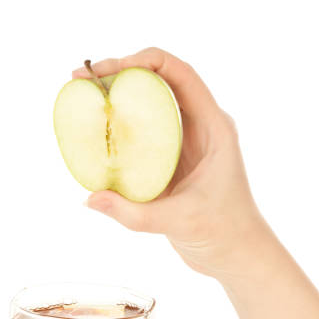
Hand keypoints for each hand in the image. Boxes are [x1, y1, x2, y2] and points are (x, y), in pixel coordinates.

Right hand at [73, 47, 266, 279]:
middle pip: (158, 84)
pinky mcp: (170, 165)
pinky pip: (142, 139)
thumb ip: (133, 213)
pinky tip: (95, 138)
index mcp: (213, 128)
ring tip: (83, 100)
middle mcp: (199, 129)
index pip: (179, 74)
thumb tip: (90, 199)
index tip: (107, 70)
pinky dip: (119, 133)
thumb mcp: (179, 221)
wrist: (236, 255)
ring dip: (117, 101)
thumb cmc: (224, 233)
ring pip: (148, 109)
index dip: (142, 62)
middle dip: (120, 75)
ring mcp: (184, 146)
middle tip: (82, 80)